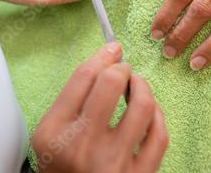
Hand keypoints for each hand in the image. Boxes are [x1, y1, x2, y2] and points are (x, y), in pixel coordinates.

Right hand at [32, 42, 168, 172]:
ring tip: (138, 87)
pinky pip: (160, 134)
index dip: (102, 55)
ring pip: (143, 105)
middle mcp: (83, 146)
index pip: (83, 77)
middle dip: (122, 68)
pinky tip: (150, 112)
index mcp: (55, 132)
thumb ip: (72, 98)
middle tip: (123, 71)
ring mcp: (113, 164)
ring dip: (144, 87)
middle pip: (111, 83)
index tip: (112, 49)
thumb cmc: (63, 167)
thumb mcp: (50, 134)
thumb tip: (108, 59)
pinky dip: (159, 115)